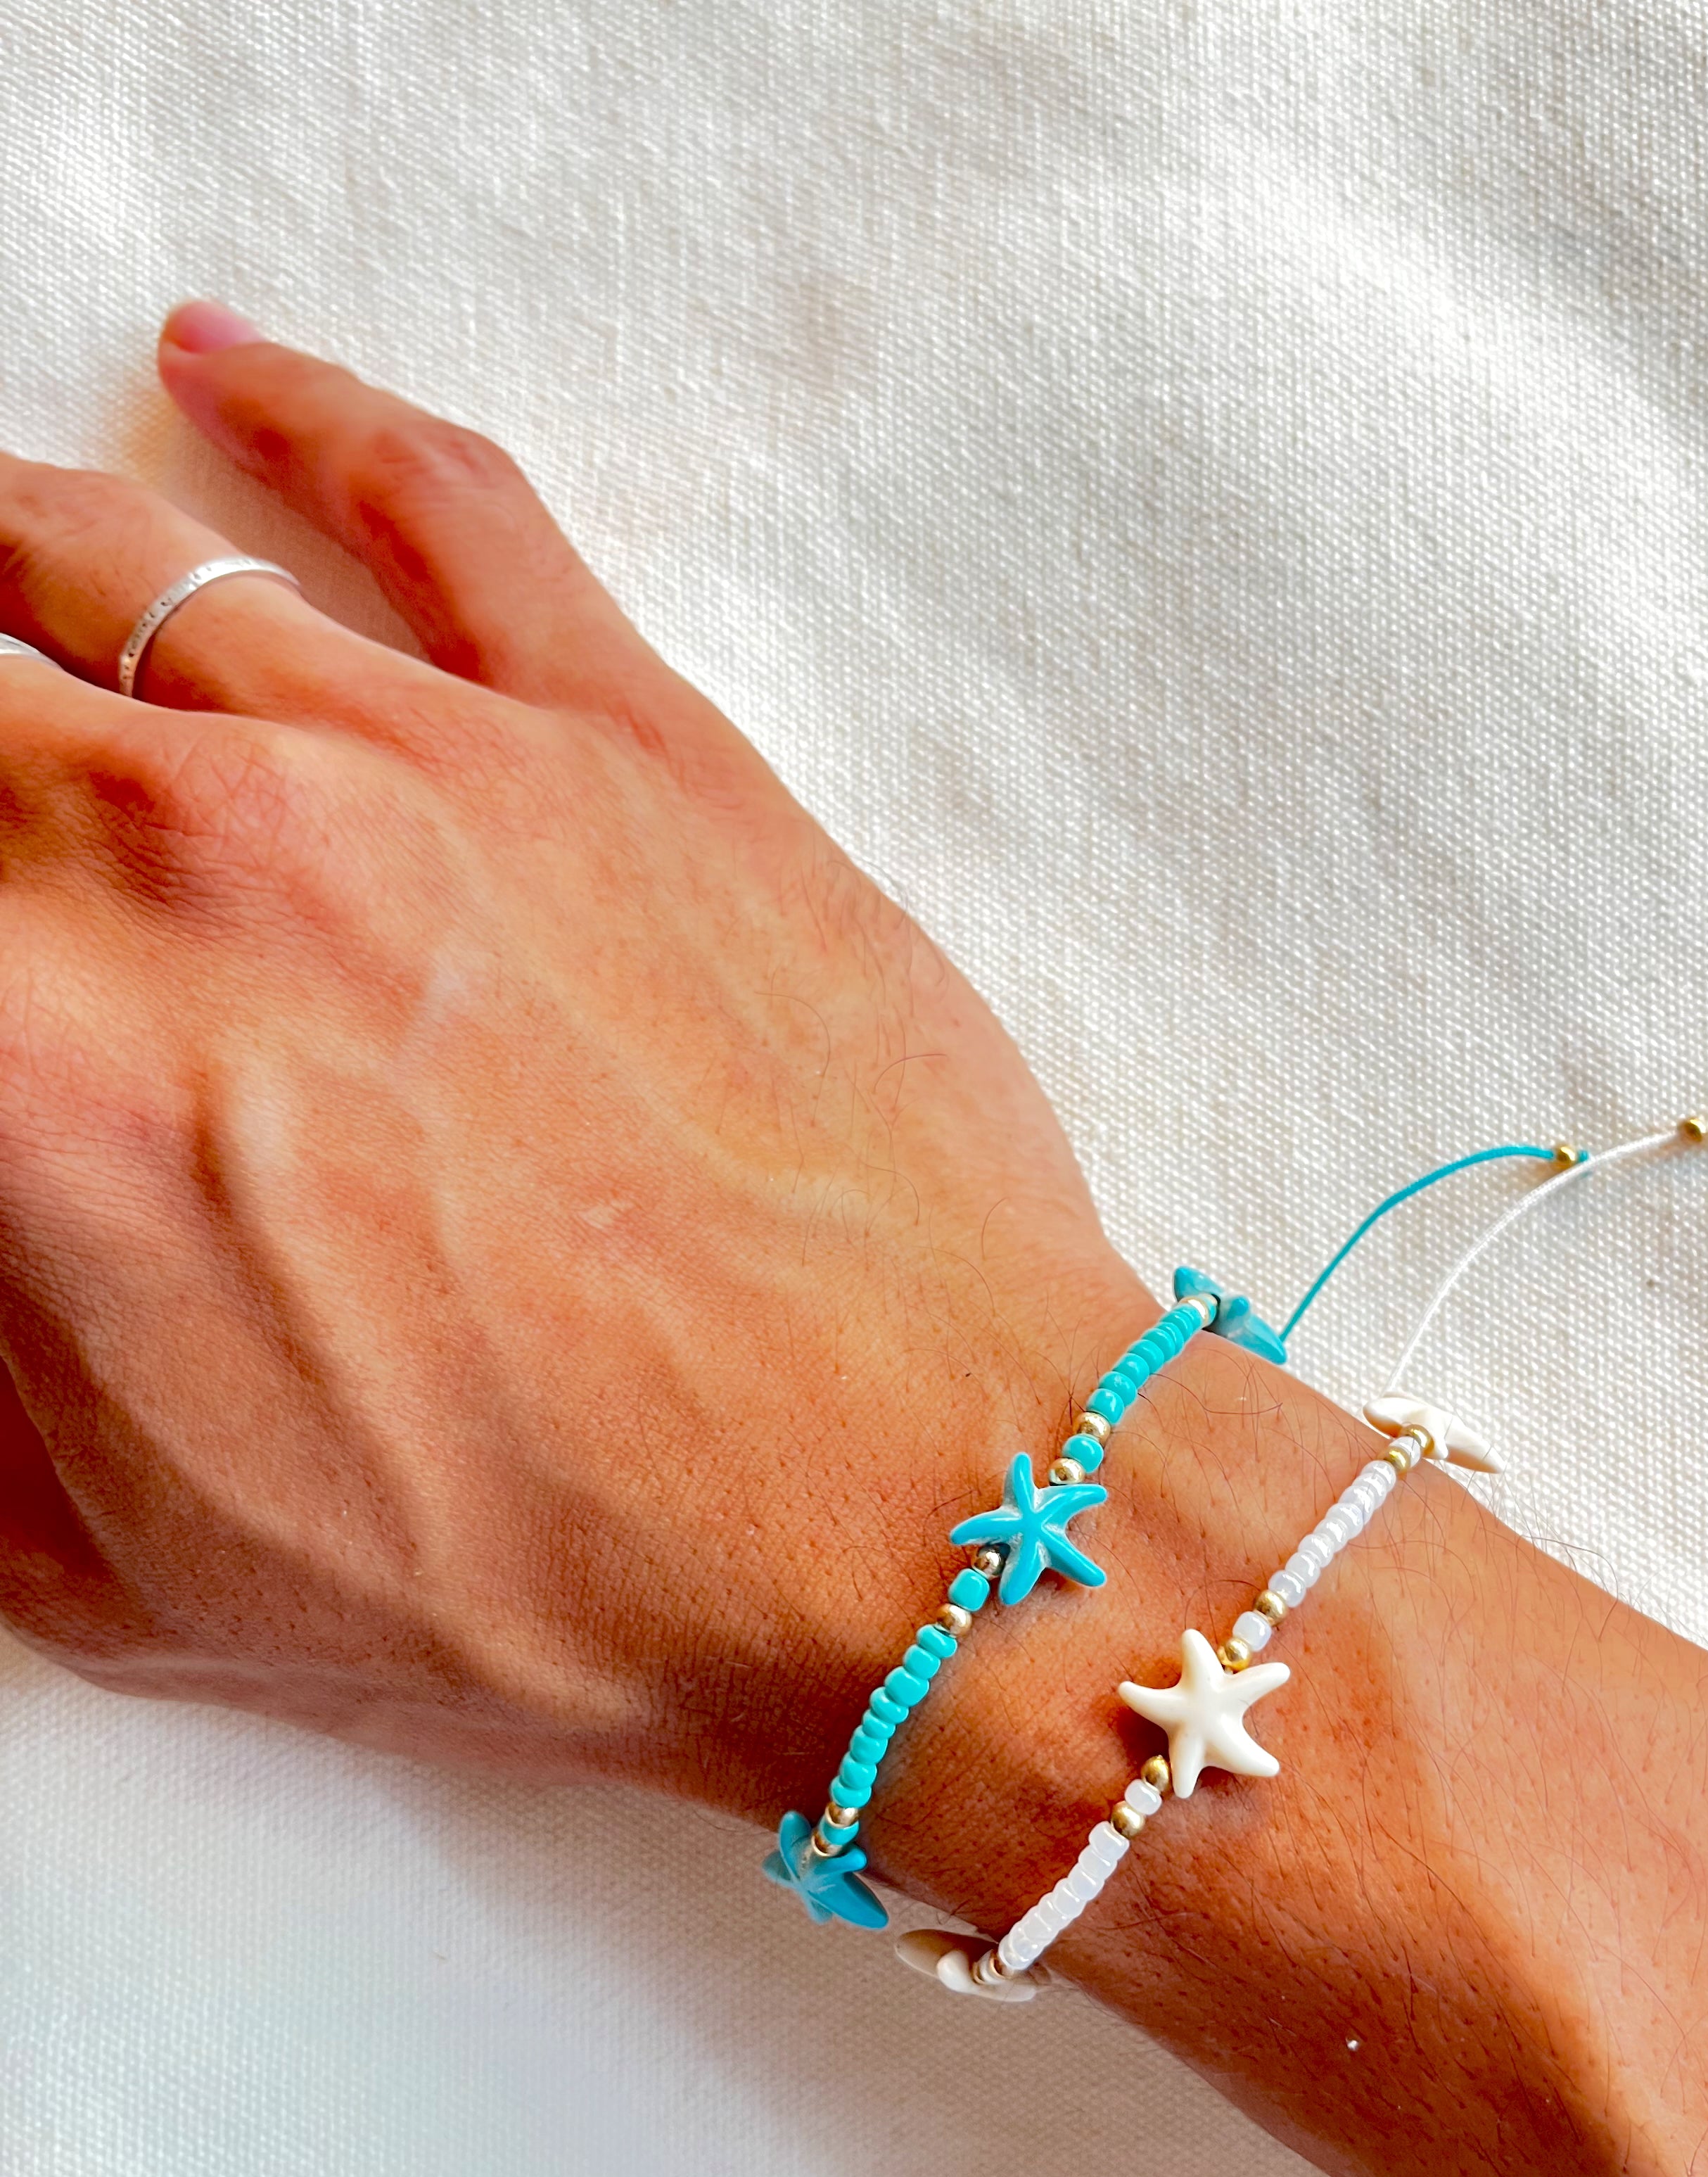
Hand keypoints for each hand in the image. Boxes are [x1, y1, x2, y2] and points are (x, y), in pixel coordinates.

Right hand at [0, 304, 1147, 1809]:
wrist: (910, 1506)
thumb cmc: (562, 1569)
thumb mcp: (142, 1563)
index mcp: (38, 1066)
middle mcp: (191, 860)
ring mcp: (418, 763)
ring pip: (116, 558)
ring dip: (13, 561)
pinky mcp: (620, 732)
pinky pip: (427, 497)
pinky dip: (302, 406)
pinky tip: (224, 368)